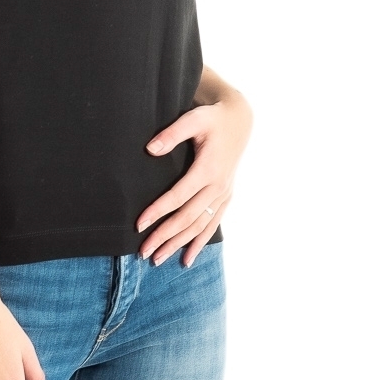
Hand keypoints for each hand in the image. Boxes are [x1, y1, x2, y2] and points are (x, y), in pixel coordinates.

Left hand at [137, 90, 252, 265]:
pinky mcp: (225, 198)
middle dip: (164, 236)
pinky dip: (199, 243)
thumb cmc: (212, 119)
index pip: (178, 196)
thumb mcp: (193, 119)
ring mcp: (223, 194)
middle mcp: (218, 186)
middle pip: (187, 218)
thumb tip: (150, 149)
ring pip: (199, 226)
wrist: (239, 122)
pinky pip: (212, 225)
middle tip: (143, 252)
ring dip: (178, 245)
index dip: (158, 211)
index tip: (139, 224)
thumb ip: (172, 134)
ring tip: (157, 260)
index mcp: (208, 169)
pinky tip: (186, 258)